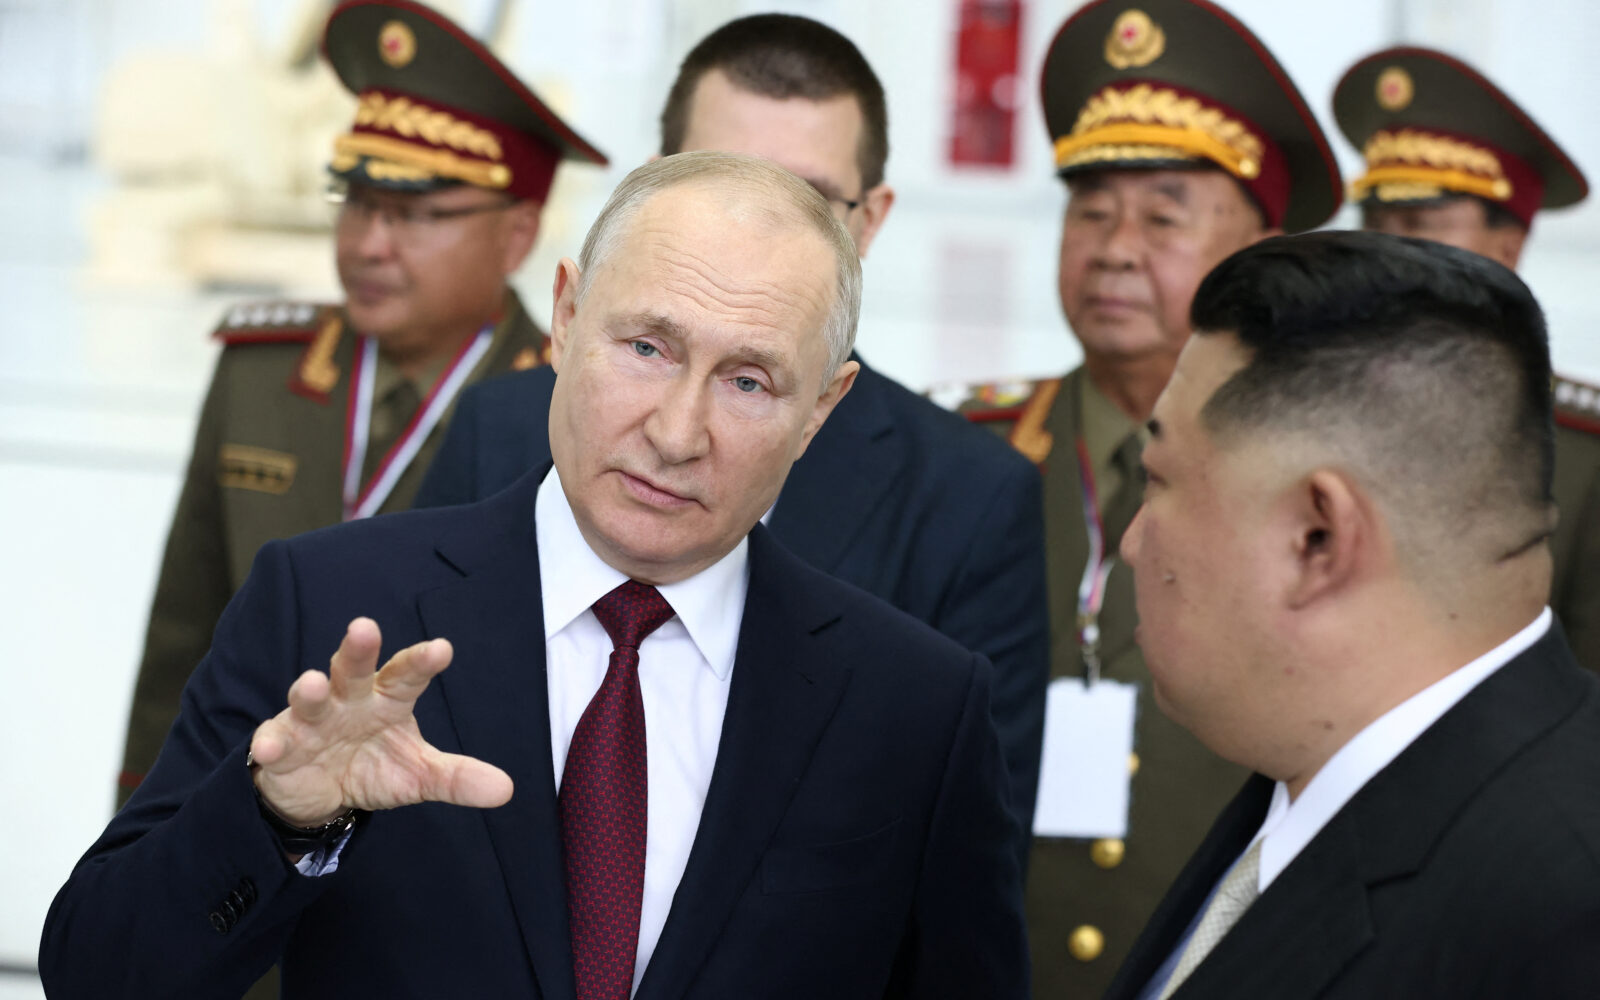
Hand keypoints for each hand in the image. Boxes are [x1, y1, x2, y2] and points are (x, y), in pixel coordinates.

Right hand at [248, 617, 512, 825]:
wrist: (321, 792)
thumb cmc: (375, 765)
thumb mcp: (419, 774)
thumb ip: (457, 778)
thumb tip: (505, 790)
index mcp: (388, 699)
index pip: (407, 675)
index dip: (422, 661)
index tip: (441, 649)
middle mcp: (349, 700)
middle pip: (354, 669)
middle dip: (357, 650)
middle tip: (365, 627)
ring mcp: (311, 720)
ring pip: (309, 698)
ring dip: (308, 690)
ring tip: (312, 683)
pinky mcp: (280, 744)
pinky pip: (273, 742)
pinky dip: (270, 743)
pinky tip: (270, 747)